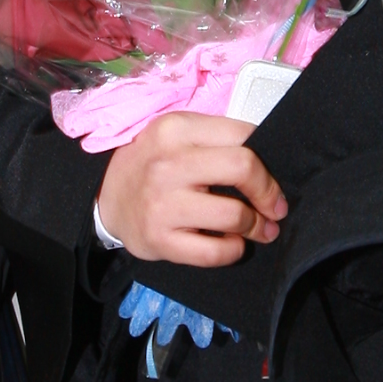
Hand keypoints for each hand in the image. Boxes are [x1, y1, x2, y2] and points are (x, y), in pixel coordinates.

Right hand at [97, 114, 286, 268]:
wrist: (106, 198)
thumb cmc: (152, 164)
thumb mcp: (177, 135)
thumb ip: (217, 139)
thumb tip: (270, 158)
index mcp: (176, 129)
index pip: (243, 136)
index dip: (268, 160)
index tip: (273, 177)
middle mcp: (168, 164)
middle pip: (243, 169)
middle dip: (269, 192)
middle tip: (275, 207)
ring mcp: (162, 204)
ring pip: (234, 215)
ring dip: (257, 226)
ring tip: (260, 229)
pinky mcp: (160, 240)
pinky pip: (215, 251)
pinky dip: (234, 250)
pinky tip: (233, 244)